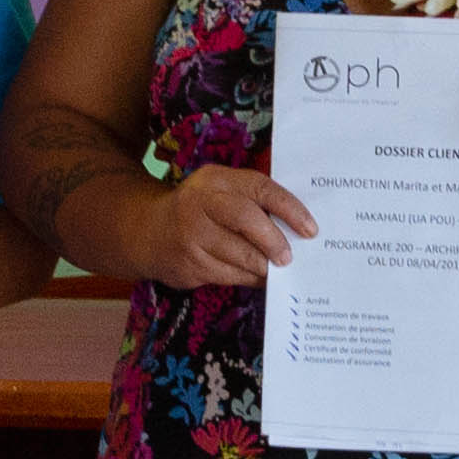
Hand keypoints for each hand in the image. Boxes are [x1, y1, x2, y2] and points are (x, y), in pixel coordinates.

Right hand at [139, 165, 313, 289]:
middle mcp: (200, 202)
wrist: (147, 231)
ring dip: (263, 266)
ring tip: (277, 271)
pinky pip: (228, 275)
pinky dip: (249, 279)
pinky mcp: (188, 263)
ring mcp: (191, 234)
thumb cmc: (199, 210)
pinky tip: (258, 278)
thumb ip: (251, 201)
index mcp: (216, 179)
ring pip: (238, 254)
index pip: (260, 188)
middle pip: (246, 219)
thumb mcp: (219, 192)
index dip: (289, 208)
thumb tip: (296, 228)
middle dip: (273, 241)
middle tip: (289, 257)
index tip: (310, 229)